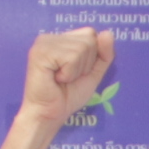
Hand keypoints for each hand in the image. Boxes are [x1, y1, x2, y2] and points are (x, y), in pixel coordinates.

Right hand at [0, 28, 111, 148]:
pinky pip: (71, 58)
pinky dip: (69, 73)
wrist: (50, 114)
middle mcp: (50, 37)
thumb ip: (104, 54)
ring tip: (61, 79)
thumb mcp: (93, 73)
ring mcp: (43, 43)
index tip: (75, 72)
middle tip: (67, 77)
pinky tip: (55, 79)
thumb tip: (108, 33)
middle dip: (85, 64)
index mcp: (61, 39)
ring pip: (82, 48)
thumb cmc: (67, 95)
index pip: (90, 33)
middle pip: (88, 39)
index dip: (91, 57)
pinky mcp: (40, 53)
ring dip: (76, 70)